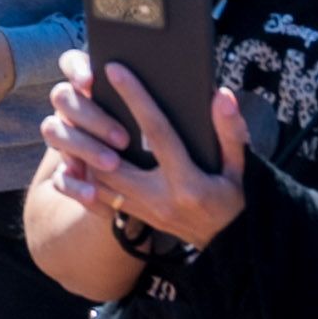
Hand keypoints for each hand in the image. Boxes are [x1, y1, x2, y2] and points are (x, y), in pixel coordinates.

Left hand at [39, 50, 246, 251]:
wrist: (231, 248)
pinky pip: (98, 196)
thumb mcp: (241, 169)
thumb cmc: (237, 201)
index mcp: (187, 181)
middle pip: (113, 158)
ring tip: (76, 114)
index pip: (157, 132)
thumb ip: (231, 132)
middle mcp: (159, 198)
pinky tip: (77, 150)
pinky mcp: (134, 218)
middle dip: (94, 124)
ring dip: (84, 149)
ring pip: (98, 179)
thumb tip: (221, 95)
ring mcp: (143, 211)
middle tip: (83, 91)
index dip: (135, 98)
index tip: (116, 70)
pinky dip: (85, 174)